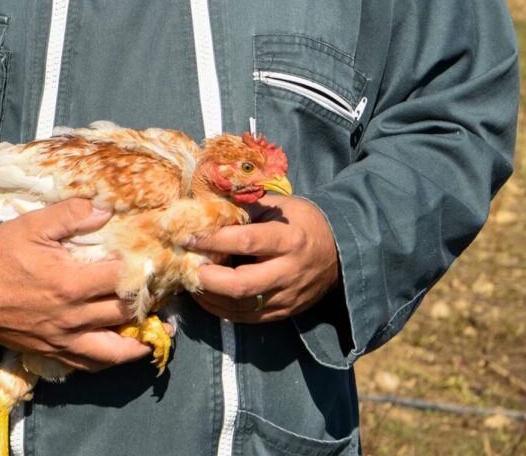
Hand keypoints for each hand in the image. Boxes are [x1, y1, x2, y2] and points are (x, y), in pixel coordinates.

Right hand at [0, 198, 155, 371]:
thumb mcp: (33, 225)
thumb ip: (72, 215)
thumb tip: (107, 208)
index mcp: (70, 282)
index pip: (122, 278)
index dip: (143, 269)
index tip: (155, 259)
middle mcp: (72, 316)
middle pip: (123, 312)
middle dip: (147, 301)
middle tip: (162, 289)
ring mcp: (62, 339)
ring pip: (113, 349)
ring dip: (138, 340)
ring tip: (157, 330)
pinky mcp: (52, 352)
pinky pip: (89, 364)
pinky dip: (111, 359)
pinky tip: (123, 349)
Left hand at [189, 196, 339, 321]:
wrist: (339, 254)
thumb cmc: (303, 222)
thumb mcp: (279, 207)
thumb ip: (246, 209)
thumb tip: (208, 209)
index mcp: (289, 239)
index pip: (246, 242)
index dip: (213, 240)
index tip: (188, 237)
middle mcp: (288, 272)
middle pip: (241, 284)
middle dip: (208, 279)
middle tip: (187, 267)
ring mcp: (287, 297)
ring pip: (241, 308)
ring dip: (210, 297)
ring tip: (191, 282)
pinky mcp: (284, 313)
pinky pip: (247, 318)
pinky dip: (222, 310)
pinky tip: (207, 296)